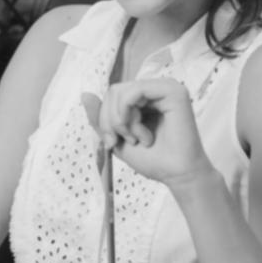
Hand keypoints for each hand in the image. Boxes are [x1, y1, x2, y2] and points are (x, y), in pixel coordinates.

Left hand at [93, 79, 213, 188]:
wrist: (177, 175)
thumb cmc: (153, 158)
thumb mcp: (117, 137)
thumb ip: (101, 117)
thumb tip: (84, 93)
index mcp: (145, 97)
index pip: (112, 94)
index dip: (104, 118)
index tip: (112, 142)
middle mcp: (155, 89)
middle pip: (113, 91)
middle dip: (110, 120)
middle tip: (125, 141)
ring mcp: (165, 87)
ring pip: (120, 91)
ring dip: (121, 121)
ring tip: (137, 139)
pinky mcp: (173, 91)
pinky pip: (134, 92)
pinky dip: (129, 115)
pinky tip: (143, 135)